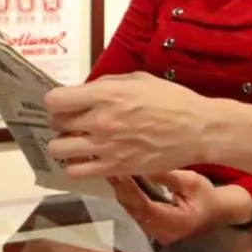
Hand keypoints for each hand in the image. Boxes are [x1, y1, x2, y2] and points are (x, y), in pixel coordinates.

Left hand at [43, 73, 219, 176]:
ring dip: (64, 143)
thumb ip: (107, 84)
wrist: (196, 130)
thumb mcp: (138, 79)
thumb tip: (85, 91)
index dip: (56, 100)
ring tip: (77, 140)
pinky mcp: (114, 168)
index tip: (64, 102)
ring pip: (59, 148)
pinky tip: (87, 158)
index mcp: (106, 95)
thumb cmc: (170, 100)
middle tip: (73, 121)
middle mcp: (100, 121)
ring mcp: (105, 147)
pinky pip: (76, 171)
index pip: (56, 100)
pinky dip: (76, 165)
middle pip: (56, 123)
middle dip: (61, 120)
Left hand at [110, 171, 238, 244]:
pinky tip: (121, 180)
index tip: (119, 171)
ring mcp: (154, 232)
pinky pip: (135, 210)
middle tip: (109, 166)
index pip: (145, 207)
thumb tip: (142, 164)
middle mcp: (161, 232)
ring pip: (131, 211)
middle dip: (121, 188)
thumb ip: (167, 176)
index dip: (130, 190)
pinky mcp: (151, 226)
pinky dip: (128, 195)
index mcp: (174, 223)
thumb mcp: (191, 182)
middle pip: (134, 210)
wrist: (215, 212)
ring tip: (112, 169)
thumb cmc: (206, 196)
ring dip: (121, 191)